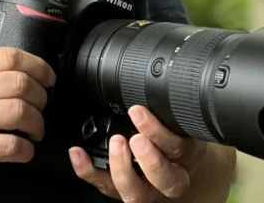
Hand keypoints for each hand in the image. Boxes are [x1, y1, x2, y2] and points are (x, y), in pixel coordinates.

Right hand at [0, 20, 57, 192]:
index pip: (10, 57)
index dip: (38, 65)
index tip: (47, 76)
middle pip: (21, 83)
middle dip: (42, 96)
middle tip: (43, 105)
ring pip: (20, 113)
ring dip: (37, 123)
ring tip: (35, 130)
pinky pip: (9, 146)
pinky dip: (24, 151)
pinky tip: (23, 151)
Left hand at [69, 106, 233, 201]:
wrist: (178, 166)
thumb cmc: (177, 137)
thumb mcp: (182, 121)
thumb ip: (170, 106)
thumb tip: (153, 72)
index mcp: (184, 157)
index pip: (178, 148)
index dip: (160, 133)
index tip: (139, 112)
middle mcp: (168, 178)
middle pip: (165, 179)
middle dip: (149, 160)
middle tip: (134, 138)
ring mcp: (146, 189)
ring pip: (137, 193)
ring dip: (122, 169)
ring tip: (114, 144)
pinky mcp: (123, 190)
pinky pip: (105, 187)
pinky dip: (89, 171)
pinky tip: (78, 154)